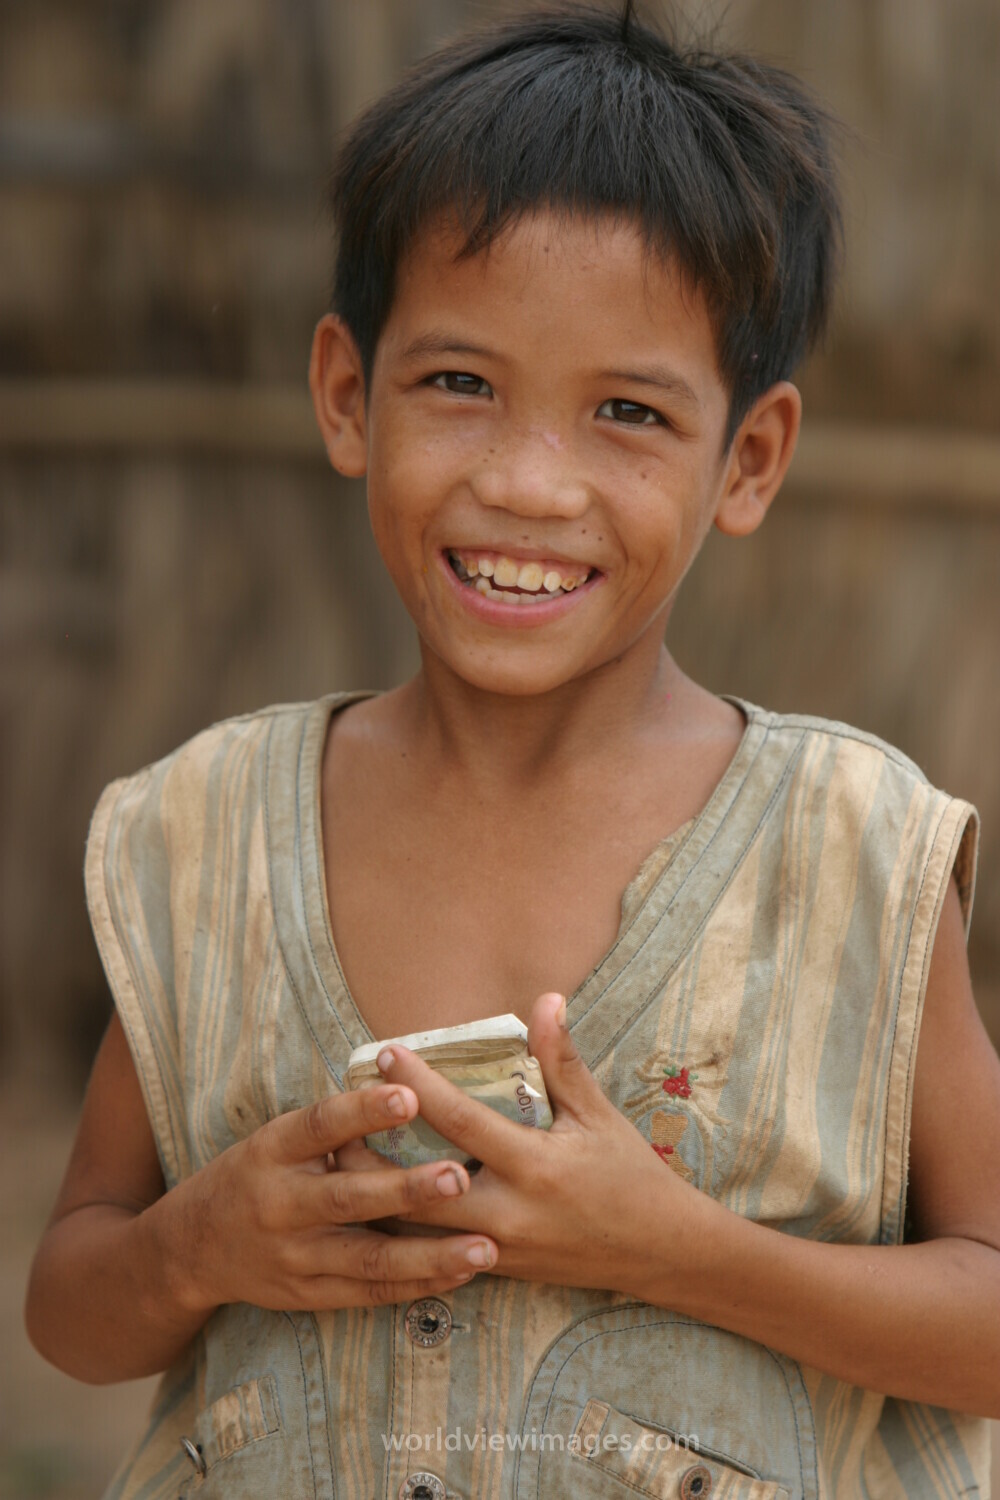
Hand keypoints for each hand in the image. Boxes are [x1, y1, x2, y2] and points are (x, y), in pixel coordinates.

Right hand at [166, 1084, 498, 1313]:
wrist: (192, 1248)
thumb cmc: (256, 1174)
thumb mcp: (277, 1137)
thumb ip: (333, 1125)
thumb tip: (408, 1087)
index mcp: (274, 1150)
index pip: (321, 1124)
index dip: (364, 1110)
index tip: (410, 1094)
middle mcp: (282, 1205)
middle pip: (350, 1198)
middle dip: (407, 1190)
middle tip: (459, 1177)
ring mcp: (295, 1257)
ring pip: (370, 1259)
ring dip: (430, 1255)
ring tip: (484, 1247)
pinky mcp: (309, 1295)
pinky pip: (371, 1293)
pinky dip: (418, 1285)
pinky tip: (461, 1274)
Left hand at [338, 993, 701, 1295]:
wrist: (658, 1252)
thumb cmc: (630, 1174)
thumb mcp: (598, 1114)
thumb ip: (562, 1060)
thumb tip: (545, 999)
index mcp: (535, 1166)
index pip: (461, 1121)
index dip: (420, 1086)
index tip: (386, 1053)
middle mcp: (508, 1213)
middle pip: (418, 1188)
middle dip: (372, 1156)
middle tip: (334, 1119)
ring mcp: (496, 1249)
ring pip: (415, 1230)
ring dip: (375, 1195)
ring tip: (338, 1159)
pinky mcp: (492, 1269)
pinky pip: (432, 1250)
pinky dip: (400, 1225)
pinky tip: (371, 1200)